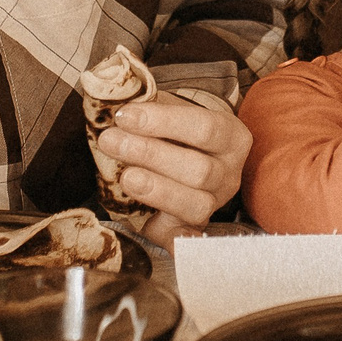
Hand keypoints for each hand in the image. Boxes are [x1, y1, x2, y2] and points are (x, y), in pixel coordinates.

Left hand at [94, 93, 251, 245]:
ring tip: (124, 177)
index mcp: (230, 137)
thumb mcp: (172, 110)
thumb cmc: (177, 132)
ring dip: (156, 190)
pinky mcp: (194, 228)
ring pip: (195, 204)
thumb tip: (113, 101)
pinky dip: (169, 238)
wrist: (190, 155)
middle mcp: (229, 173)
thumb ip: (150, 106)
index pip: (203, 128)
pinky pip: (185, 239)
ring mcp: (214, 204)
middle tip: (111, 141)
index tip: (125, 116)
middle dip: (150, 155)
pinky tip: (146, 227)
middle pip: (199, 170)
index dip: (163, 122)